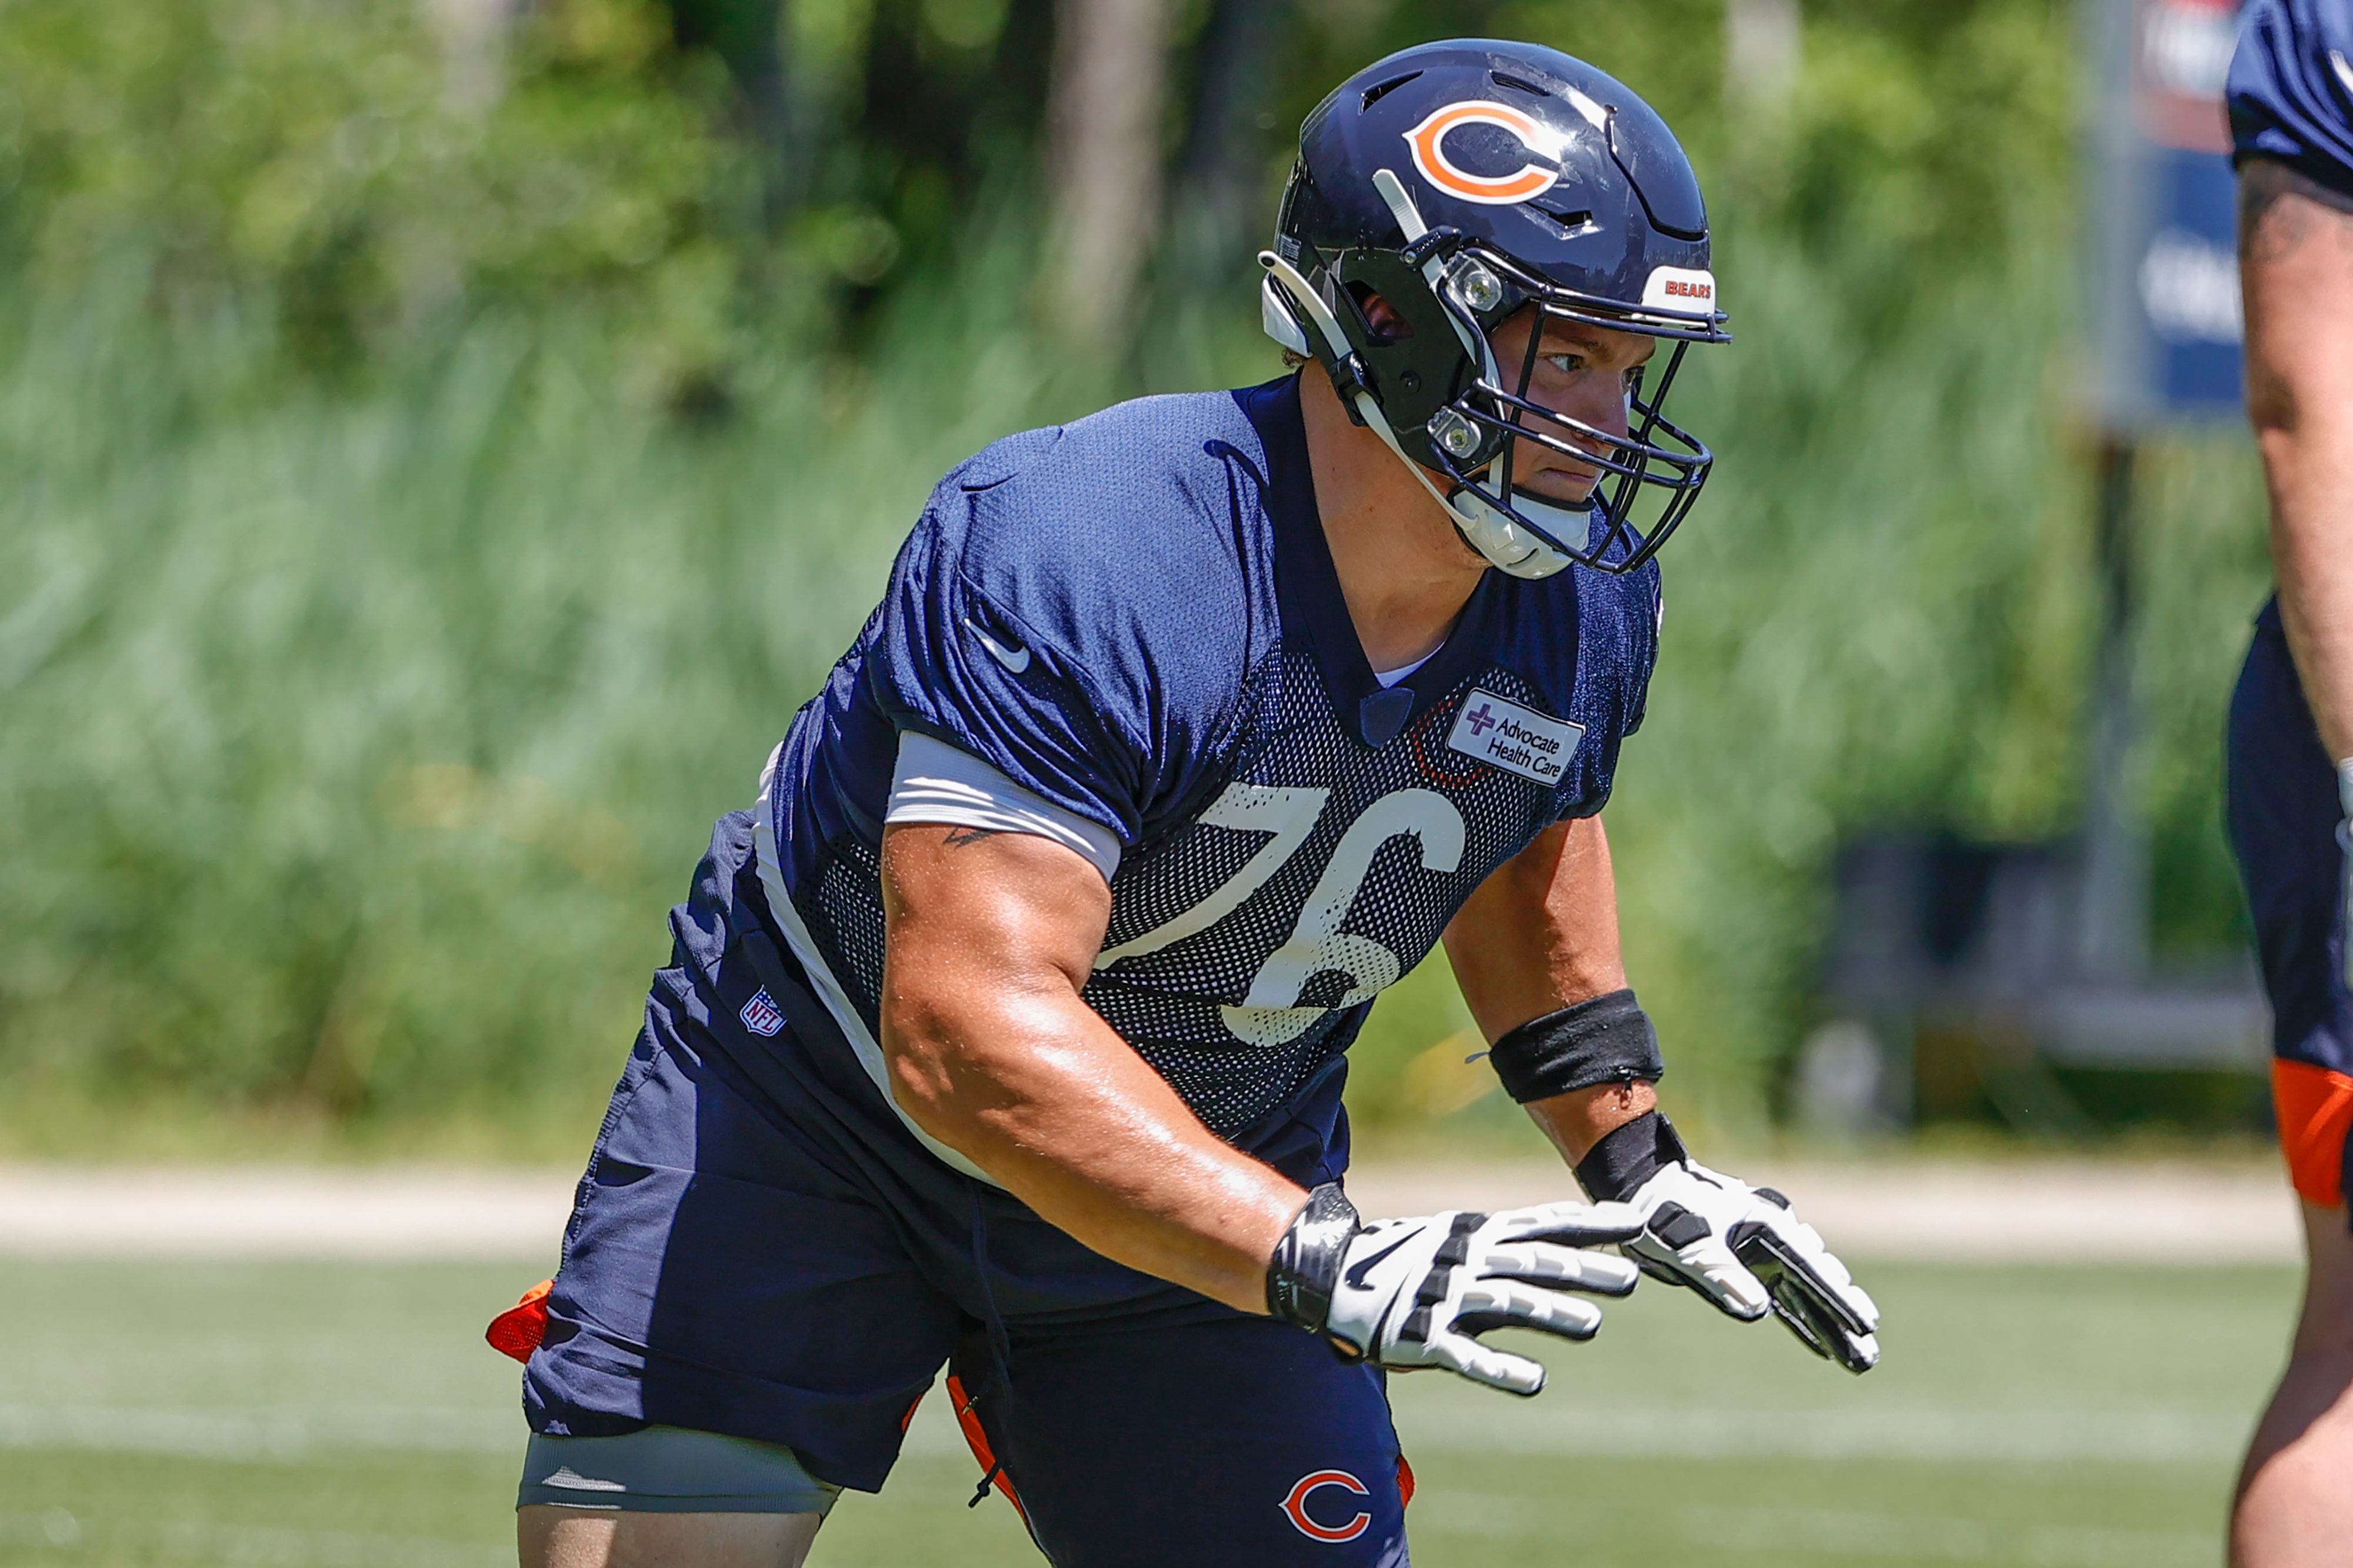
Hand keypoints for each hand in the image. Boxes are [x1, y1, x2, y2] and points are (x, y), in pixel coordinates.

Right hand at [1266, 1183, 1642, 1395]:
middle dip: (1582, 1269)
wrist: (1332, 1274)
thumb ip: (1510, 1248)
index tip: (1634, 1223)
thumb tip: (1574, 1252)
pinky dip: (1499, 1368)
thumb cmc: (1408, 1259)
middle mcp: (1465, 1261)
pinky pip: (1465, 1355)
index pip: (1542, 1224)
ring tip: (1592, 1325)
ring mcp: (1443, 1297)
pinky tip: (1534, 1382)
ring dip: (1550, 1313)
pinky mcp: (1422, 1337)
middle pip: (1532, 1262)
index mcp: (1477, 1234)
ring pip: (1505, 1303)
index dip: (1589, 1224)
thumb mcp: (1460, 1240)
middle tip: (1630, 1279)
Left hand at [1579, 1113, 1880, 1372]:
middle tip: (1869, 1357)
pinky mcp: (1746, 1265)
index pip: (1812, 1271)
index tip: (1866, 1325)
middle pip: (1817, 1287)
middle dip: (1843, 1323)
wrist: (1640, 1186)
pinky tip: (1818, 1345)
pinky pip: (1782, 1297)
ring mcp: (1761, 1253)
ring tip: (1857, 1360)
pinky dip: (1801, 1319)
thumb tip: (1760, 1311)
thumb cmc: (1663, 1209)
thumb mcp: (1690, 1246)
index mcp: (1766, 1228)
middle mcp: (1772, 1239)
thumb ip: (1723, 1275)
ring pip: (1804, 1297)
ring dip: (1828, 1327)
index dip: (1839, 1300)